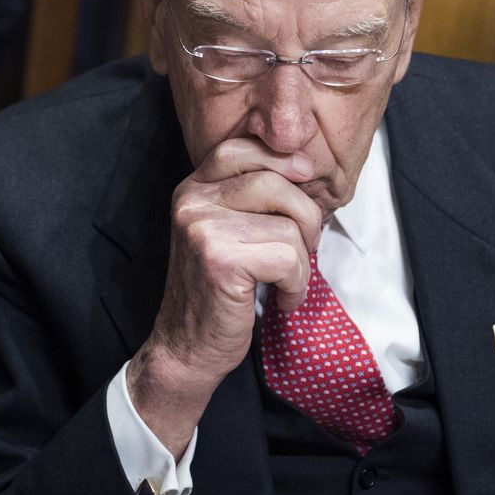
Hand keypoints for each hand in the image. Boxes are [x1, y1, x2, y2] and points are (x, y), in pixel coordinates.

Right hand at [127, 138, 324, 455]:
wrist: (187, 347)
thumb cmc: (218, 290)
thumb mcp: (227, 230)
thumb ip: (251, 195)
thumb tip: (307, 165)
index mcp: (193, 187)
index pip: (243, 147)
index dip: (282, 161)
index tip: (303, 182)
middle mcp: (193, 200)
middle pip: (277, 182)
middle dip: (306, 218)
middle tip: (300, 251)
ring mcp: (203, 228)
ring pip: (290, 225)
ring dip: (301, 261)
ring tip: (284, 282)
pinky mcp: (221, 259)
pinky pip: (289, 259)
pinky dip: (296, 285)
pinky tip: (281, 299)